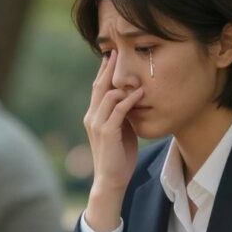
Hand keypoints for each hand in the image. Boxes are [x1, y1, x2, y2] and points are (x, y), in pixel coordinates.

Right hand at [83, 50, 142, 231]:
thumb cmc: (118, 156)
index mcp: (93, 115)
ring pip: (107, 94)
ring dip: (121, 82)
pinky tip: (139, 93)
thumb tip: (132, 99)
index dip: (104, 71)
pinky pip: (118, 109)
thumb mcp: (120, 130)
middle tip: (117, 51)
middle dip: (108, 68)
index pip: (98, 88)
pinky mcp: (106, 132)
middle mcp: (91, 116)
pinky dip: (129, 99)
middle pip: (99, 85)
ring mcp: (97, 124)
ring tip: (134, 72)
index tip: (112, 56)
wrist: (110, 179)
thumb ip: (122, 114)